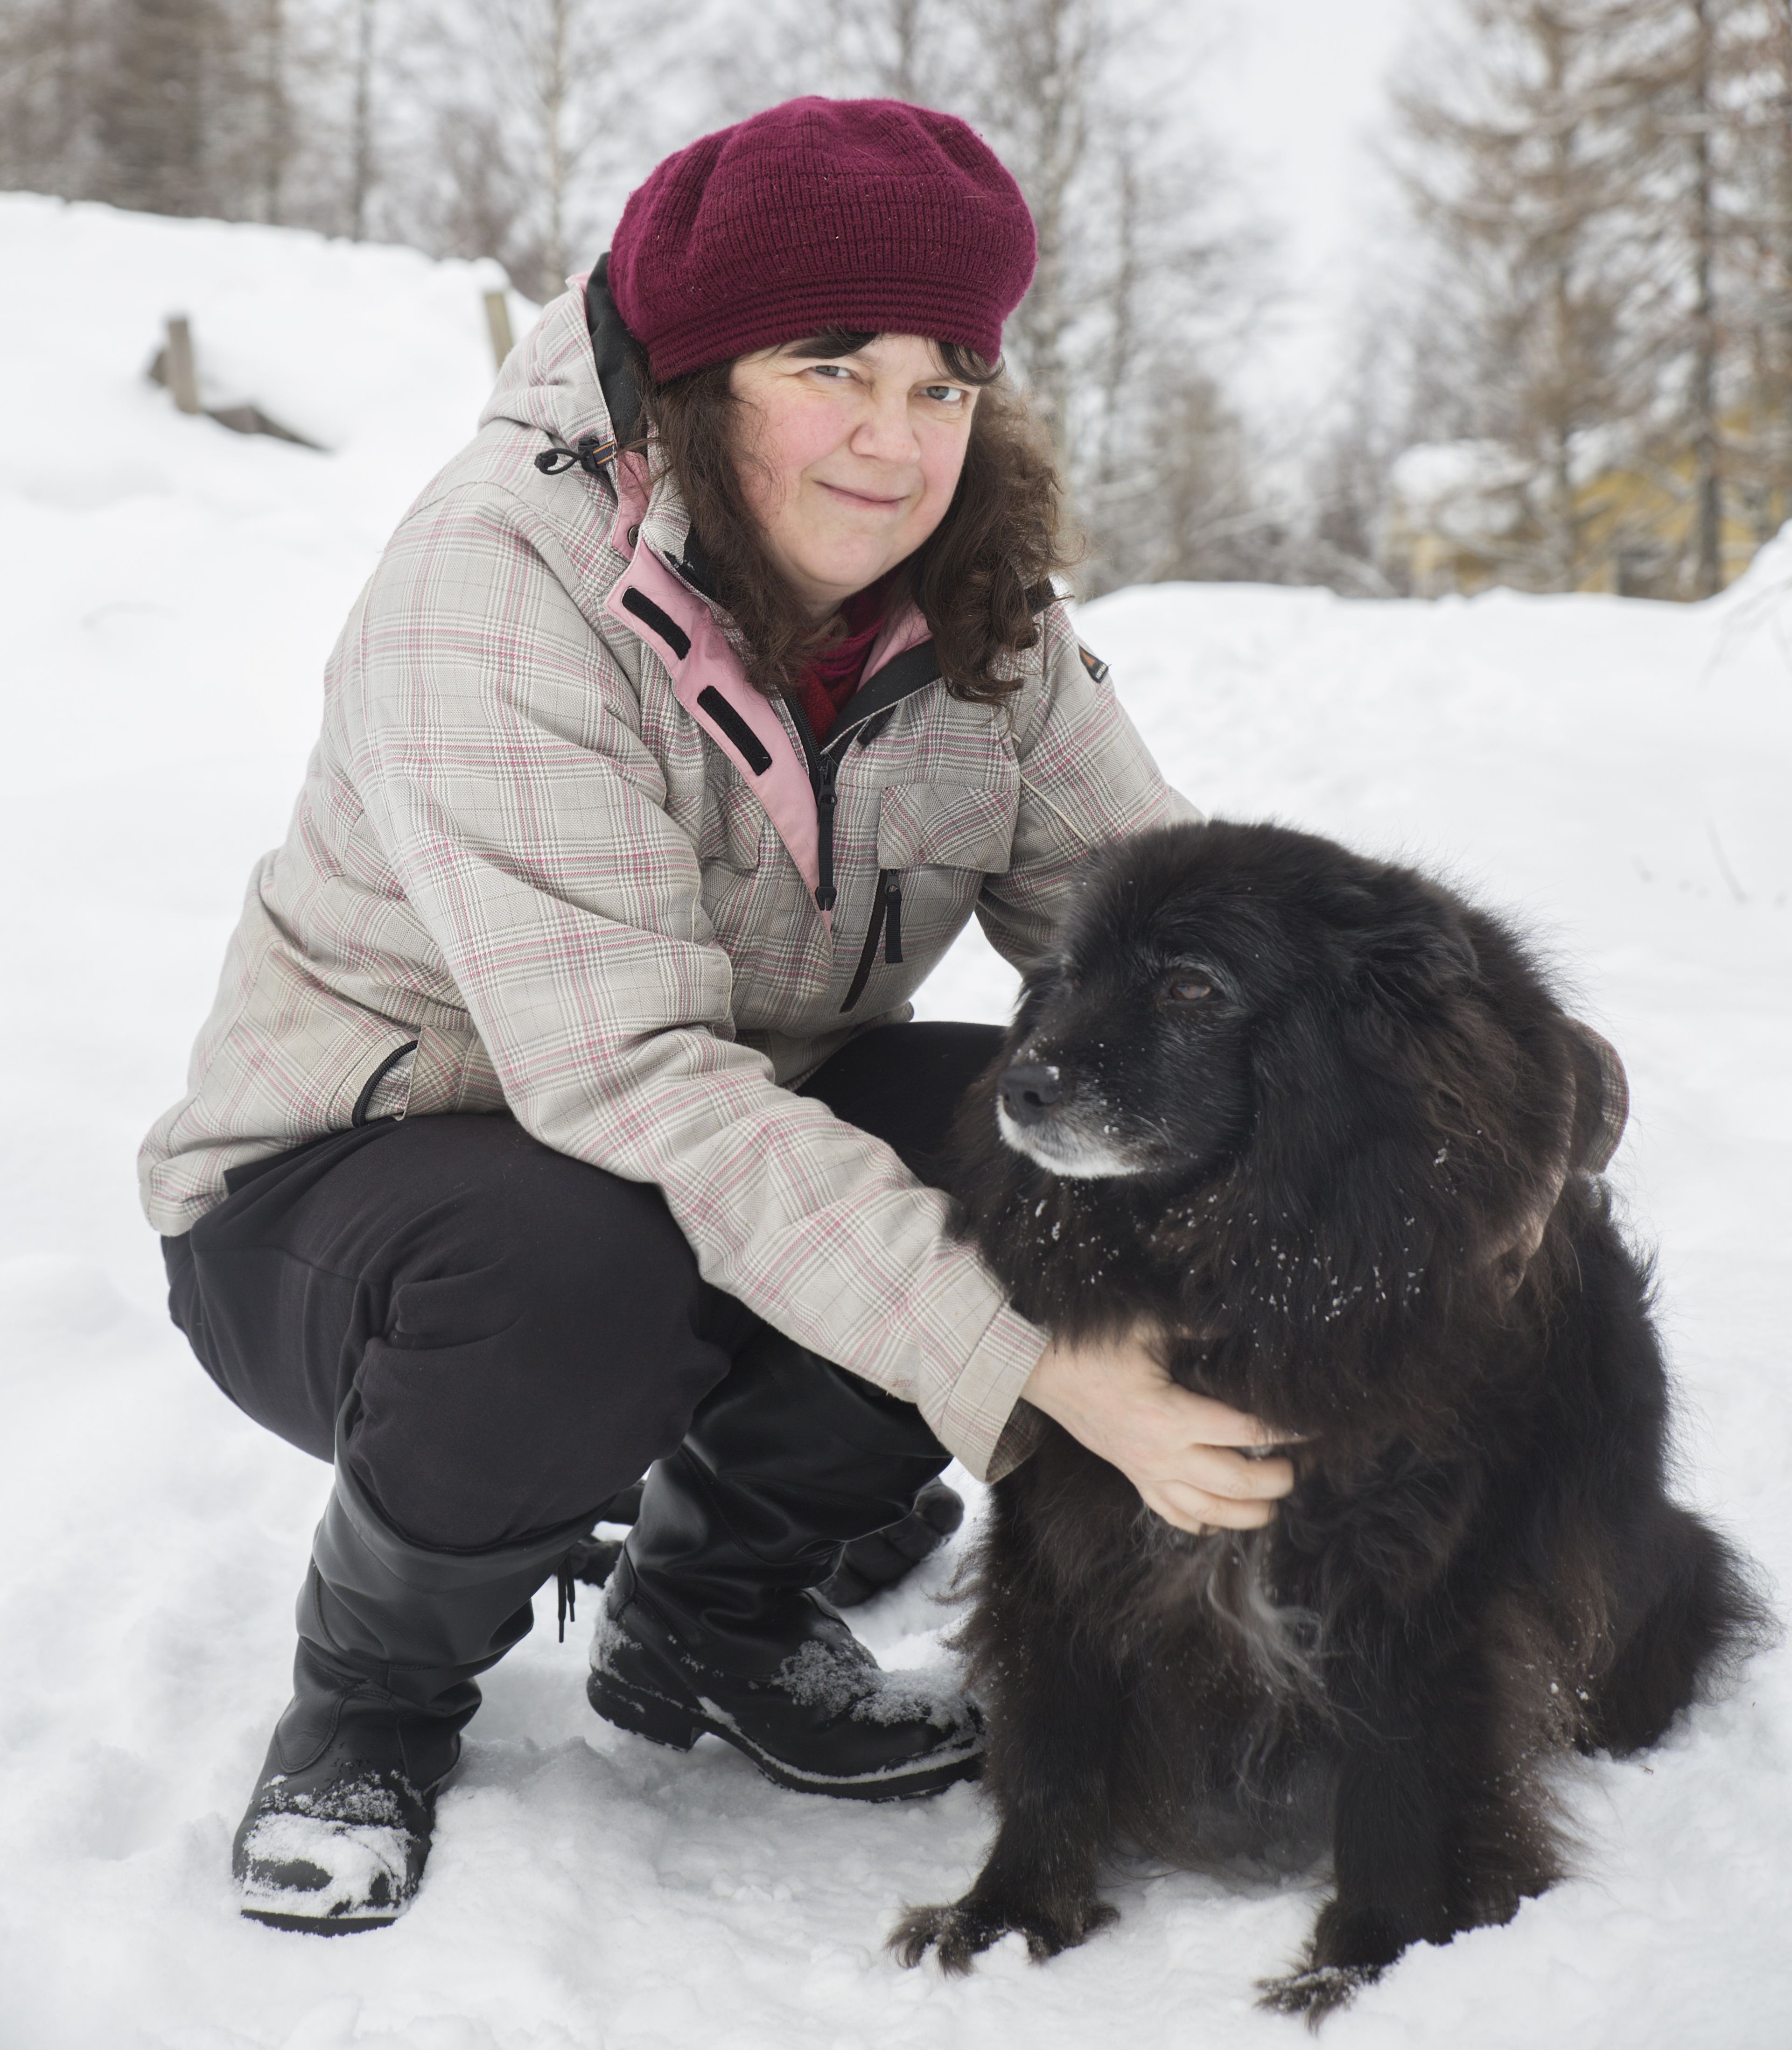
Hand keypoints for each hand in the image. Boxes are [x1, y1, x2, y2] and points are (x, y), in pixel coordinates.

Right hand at [1021, 1329, 1295, 1533]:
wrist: (1041, 1372)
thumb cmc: (1094, 1347)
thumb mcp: (1147, 1329)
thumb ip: (1198, 1330)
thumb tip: (1245, 1322)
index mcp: (1172, 1416)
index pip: (1245, 1432)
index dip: (1285, 1432)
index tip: (1311, 1427)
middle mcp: (1162, 1454)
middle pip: (1235, 1484)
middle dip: (1275, 1482)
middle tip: (1296, 1470)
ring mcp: (1147, 1472)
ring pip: (1209, 1513)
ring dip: (1247, 1514)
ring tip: (1272, 1504)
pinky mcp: (1134, 1478)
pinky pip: (1172, 1515)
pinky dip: (1201, 1524)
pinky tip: (1221, 1521)